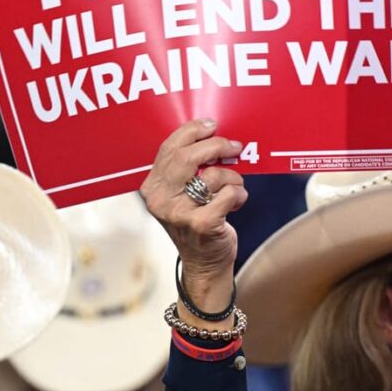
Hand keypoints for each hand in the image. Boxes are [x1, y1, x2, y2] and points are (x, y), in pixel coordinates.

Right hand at [140, 119, 247, 326]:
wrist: (204, 264)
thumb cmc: (196, 221)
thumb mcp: (181, 194)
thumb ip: (187, 168)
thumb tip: (212, 134)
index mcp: (152, 187)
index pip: (169, 148)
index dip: (192, 131)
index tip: (212, 125)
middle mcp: (160, 200)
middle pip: (189, 157)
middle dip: (217, 146)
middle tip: (235, 147)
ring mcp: (179, 214)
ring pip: (214, 175)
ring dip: (233, 177)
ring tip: (234, 188)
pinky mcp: (202, 224)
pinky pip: (229, 194)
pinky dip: (239, 195)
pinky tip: (236, 203)